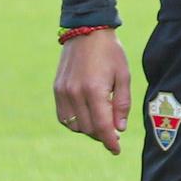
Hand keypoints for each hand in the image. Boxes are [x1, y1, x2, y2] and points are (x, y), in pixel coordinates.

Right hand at [53, 27, 131, 154]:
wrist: (87, 30)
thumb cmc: (110, 52)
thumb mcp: (124, 76)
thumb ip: (122, 104)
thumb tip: (118, 129)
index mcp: (94, 90)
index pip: (102, 126)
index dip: (110, 141)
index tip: (116, 150)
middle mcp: (76, 93)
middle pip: (88, 128)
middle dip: (102, 135)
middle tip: (113, 133)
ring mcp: (63, 91)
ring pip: (75, 125)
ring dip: (88, 129)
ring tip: (100, 122)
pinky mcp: (57, 89)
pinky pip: (64, 116)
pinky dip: (74, 122)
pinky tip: (86, 116)